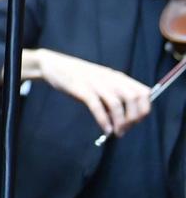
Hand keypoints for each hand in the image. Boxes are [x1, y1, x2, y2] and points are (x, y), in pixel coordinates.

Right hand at [26, 47, 151, 137]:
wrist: (53, 65)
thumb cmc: (78, 77)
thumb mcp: (101, 82)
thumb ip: (113, 96)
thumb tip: (123, 120)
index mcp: (117, 77)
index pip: (143, 92)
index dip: (144, 109)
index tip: (136, 121)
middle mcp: (109, 79)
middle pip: (133, 99)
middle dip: (133, 118)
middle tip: (125, 129)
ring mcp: (95, 83)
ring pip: (117, 104)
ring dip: (120, 122)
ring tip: (116, 133)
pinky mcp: (81, 89)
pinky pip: (97, 107)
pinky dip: (104, 121)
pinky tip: (106, 130)